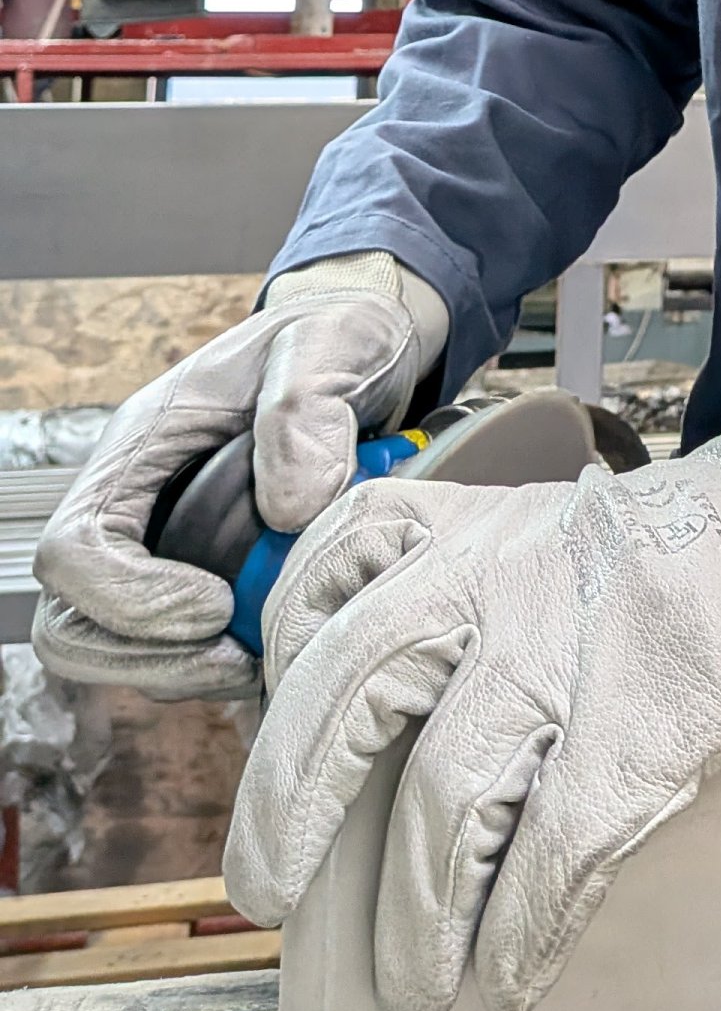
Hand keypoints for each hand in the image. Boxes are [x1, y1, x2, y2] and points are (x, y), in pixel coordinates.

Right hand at [32, 259, 449, 699]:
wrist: (361, 350)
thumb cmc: (335, 338)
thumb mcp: (335, 342)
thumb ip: (306, 407)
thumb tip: (290, 506)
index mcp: (141, 445)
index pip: (73, 547)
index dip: (129, 598)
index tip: (216, 606)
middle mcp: (133, 504)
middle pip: (69, 619)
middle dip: (144, 654)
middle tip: (237, 654)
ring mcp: (159, 545)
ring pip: (111, 648)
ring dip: (181, 671)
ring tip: (259, 658)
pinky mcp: (196, 576)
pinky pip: (168, 650)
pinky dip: (213, 668)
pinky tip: (277, 649)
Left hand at [224, 352, 720, 1010]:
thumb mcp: (598, 522)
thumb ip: (508, 580)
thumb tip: (421, 714)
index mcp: (501, 517)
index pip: (339, 556)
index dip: (286, 645)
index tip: (278, 715)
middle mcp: (517, 571)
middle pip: (348, 685)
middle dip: (288, 802)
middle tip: (267, 888)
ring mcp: (584, 649)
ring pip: (446, 797)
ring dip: (414, 916)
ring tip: (411, 986)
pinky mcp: (659, 724)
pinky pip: (556, 855)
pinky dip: (521, 933)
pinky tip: (510, 980)